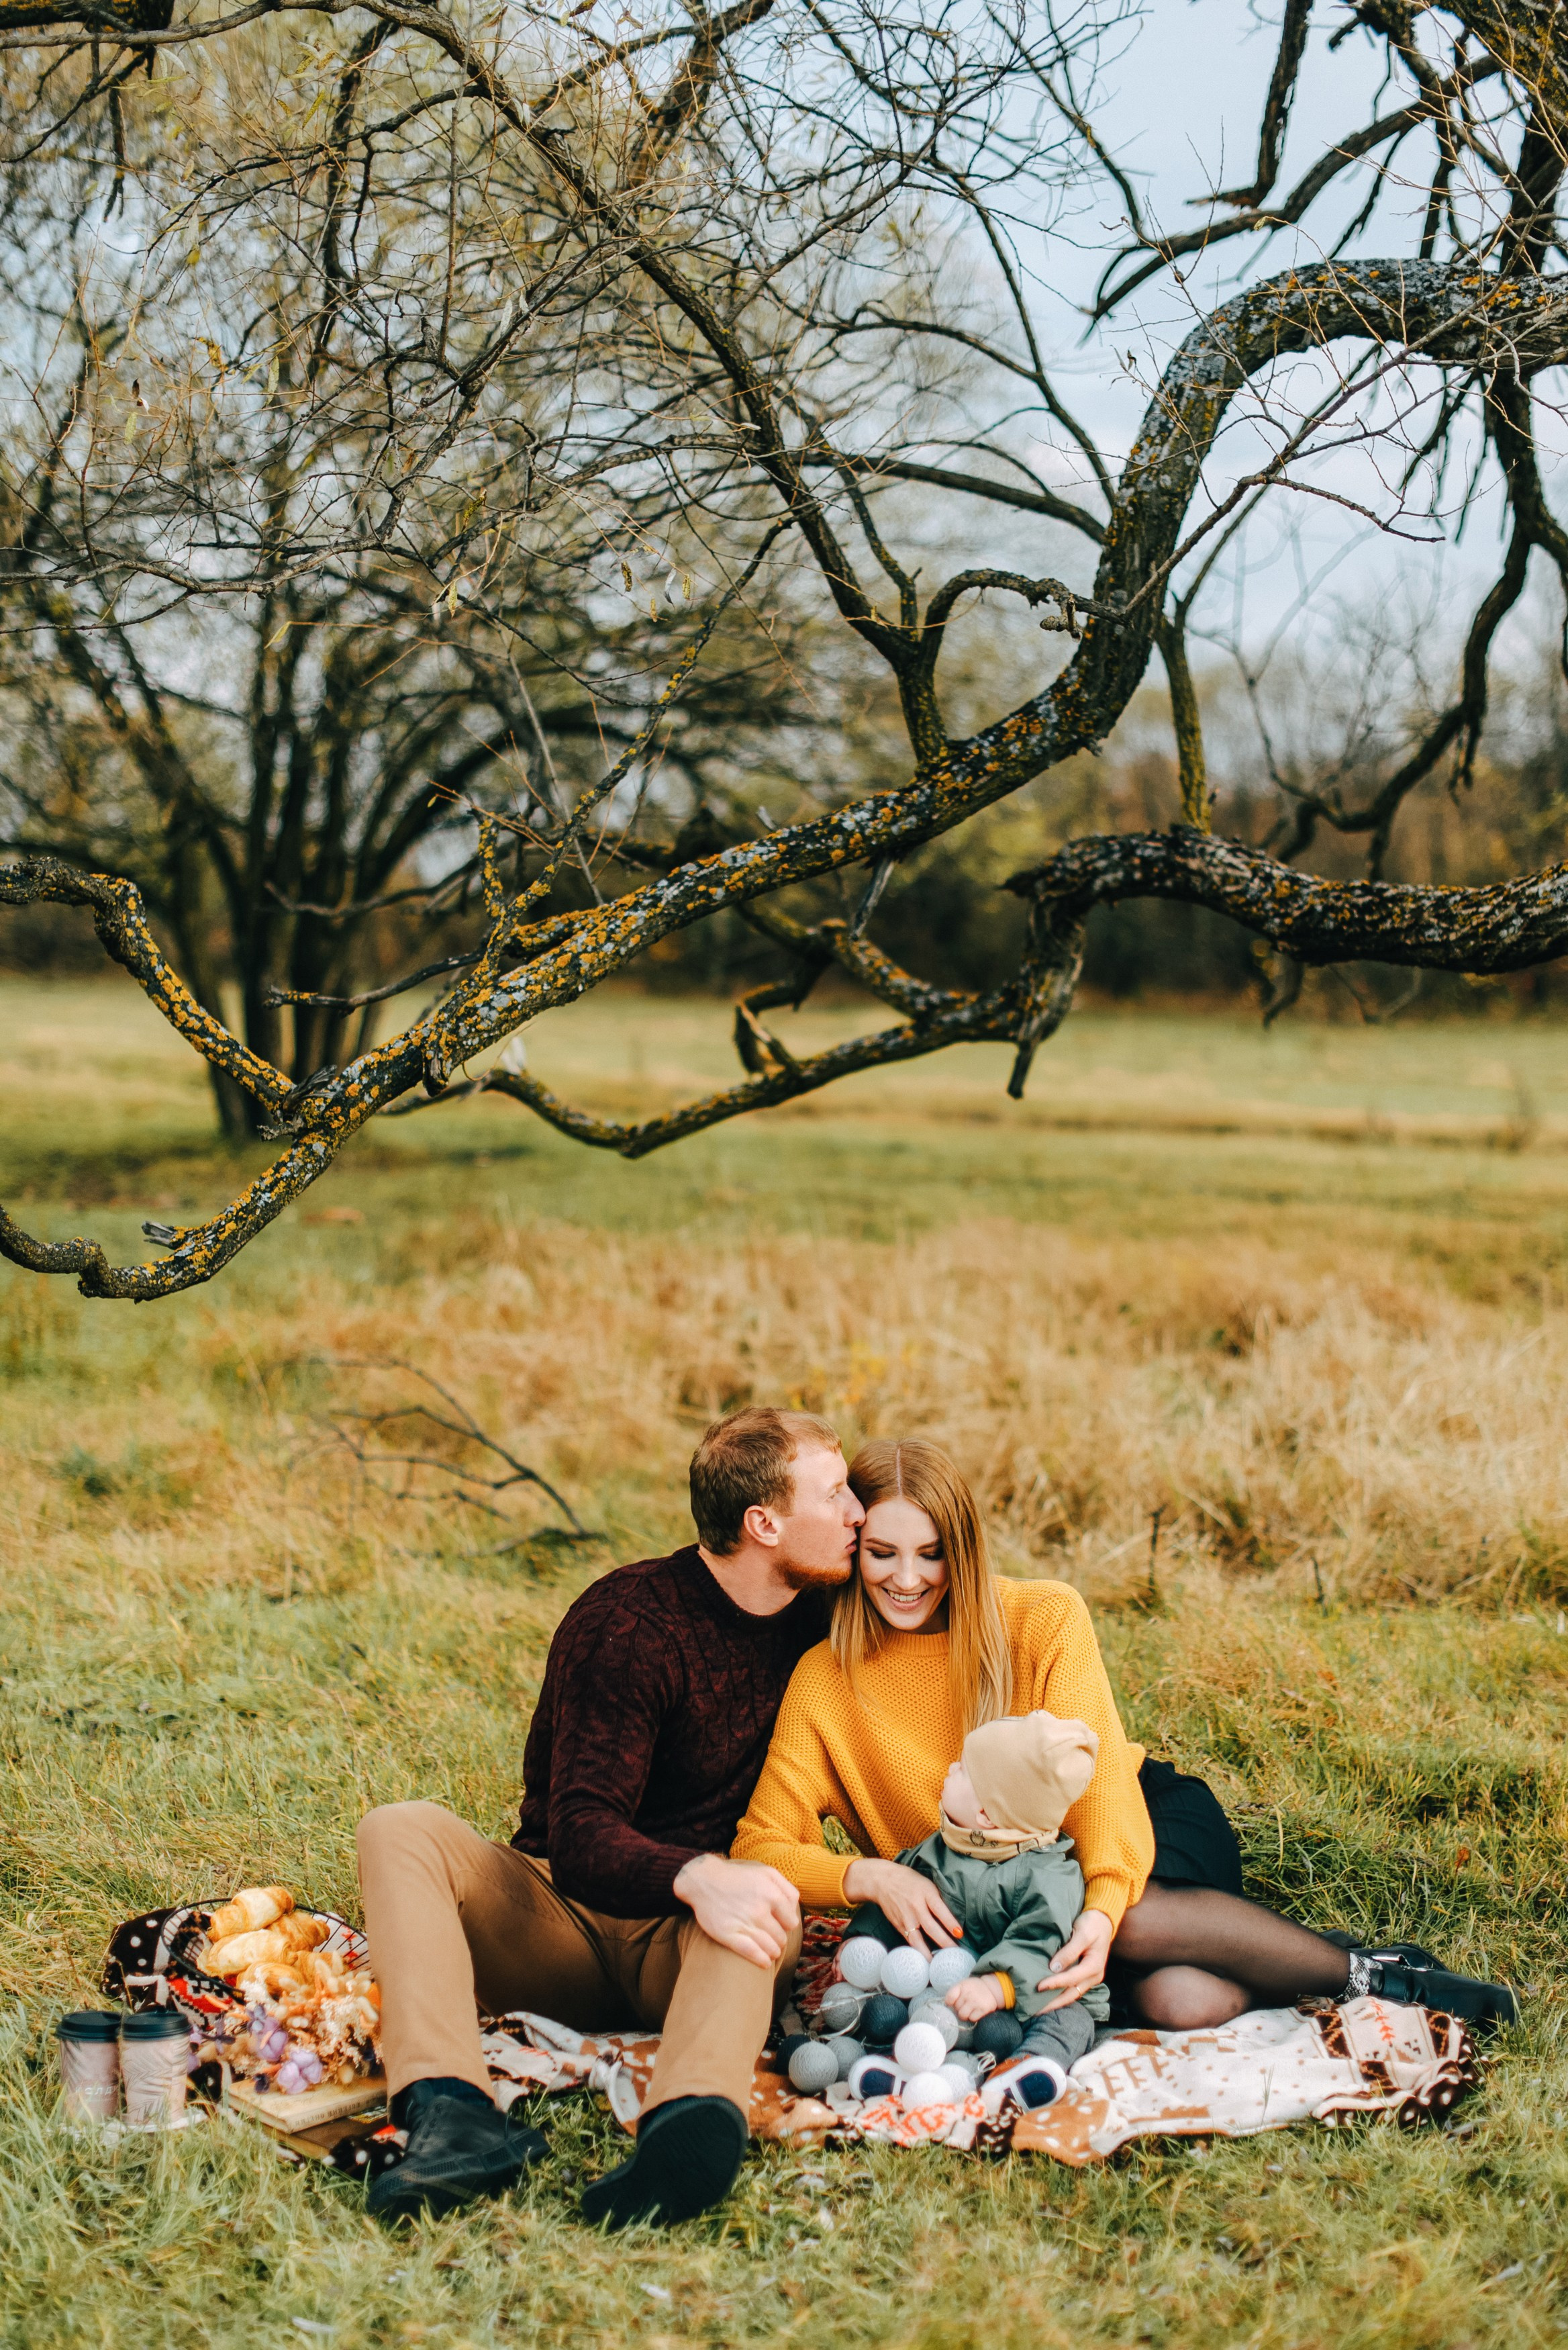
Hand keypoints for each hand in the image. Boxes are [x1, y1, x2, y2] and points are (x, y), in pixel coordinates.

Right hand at [673, 1853, 799, 1967]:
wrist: (704, 1880)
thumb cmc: (738, 1877)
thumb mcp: (766, 1872)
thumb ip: (786, 1888)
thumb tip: (795, 1908)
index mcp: (771, 1894)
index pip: (791, 1922)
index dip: (786, 1925)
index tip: (779, 1924)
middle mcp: (759, 1910)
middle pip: (781, 1937)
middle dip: (779, 1939)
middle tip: (772, 1936)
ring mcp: (744, 1923)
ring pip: (771, 1948)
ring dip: (773, 1951)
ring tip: (770, 1950)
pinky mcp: (729, 1935)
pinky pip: (752, 1953)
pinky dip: (762, 1960)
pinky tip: (764, 1962)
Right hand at [840, 1858, 959, 1951]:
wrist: (883, 1881)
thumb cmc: (909, 1880)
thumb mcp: (927, 1883)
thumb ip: (937, 1898)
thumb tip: (952, 1917)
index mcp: (926, 1893)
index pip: (940, 1910)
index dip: (950, 1922)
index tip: (959, 1933)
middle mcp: (915, 1907)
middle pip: (931, 1927)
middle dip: (944, 1942)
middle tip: (955, 1952)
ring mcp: (906, 1918)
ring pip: (918, 1940)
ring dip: (928, 1953)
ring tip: (938, 1964)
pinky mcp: (899, 1925)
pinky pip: (910, 1941)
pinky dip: (918, 1950)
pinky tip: (925, 1958)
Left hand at [946, 1973, 1005, 2021]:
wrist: (991, 1988)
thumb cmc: (973, 1988)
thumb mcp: (963, 1985)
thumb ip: (954, 1993)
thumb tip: (946, 2006)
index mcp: (962, 1986)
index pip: (949, 1998)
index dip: (949, 2003)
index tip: (952, 2003)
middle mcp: (968, 1994)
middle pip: (956, 2008)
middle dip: (959, 2008)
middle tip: (965, 2004)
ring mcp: (975, 2002)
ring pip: (962, 2015)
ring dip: (965, 2014)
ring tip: (969, 2009)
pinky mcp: (983, 2009)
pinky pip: (972, 2019)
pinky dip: (973, 2017)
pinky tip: (975, 2011)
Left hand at [1035, 1909, 1114, 2011]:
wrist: (1103, 1920)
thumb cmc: (1092, 1924)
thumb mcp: (1082, 1933)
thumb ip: (1069, 1951)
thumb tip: (1054, 1968)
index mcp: (1094, 1966)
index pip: (1071, 1979)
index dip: (1055, 1983)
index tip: (1038, 1987)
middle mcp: (1094, 1976)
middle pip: (1072, 1994)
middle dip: (1054, 2003)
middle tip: (1035, 2010)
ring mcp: (1090, 1977)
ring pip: (1071, 1994)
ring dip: (1056, 2001)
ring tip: (1039, 2008)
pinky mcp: (1085, 1975)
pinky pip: (1072, 1988)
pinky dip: (1060, 1994)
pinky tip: (1048, 1997)